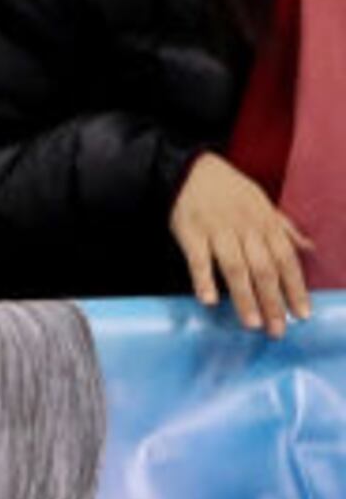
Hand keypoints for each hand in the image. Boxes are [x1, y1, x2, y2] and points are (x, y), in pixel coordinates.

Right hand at [174, 152, 313, 337]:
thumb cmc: (229, 189)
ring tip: (252, 323)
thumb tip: (308, 248)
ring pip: (234, 268)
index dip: (296, 288)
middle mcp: (245, 227)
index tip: (302, 314)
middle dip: (273, 302)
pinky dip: (203, 280)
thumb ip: (284, 227)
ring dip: (245, 297)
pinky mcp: (190, 231)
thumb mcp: (262, 202)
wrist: (190, 168)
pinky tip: (208, 300)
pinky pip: (197, 259)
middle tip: (278, 330)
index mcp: (265, 222)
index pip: (286, 260)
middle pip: (263, 269)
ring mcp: (217, 230)